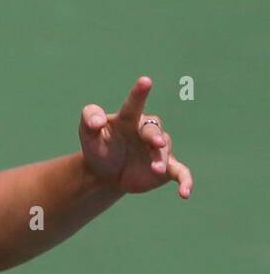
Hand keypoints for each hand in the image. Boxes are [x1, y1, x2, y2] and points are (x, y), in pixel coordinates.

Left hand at [79, 77, 192, 197]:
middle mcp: (146, 131)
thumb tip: (97, 121)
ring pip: (164, 152)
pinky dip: (185, 181)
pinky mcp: (165, 169)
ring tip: (155, 169)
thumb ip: (89, 120)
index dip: (139, 93)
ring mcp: (158, 150)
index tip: (145, 81)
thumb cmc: (99, 146)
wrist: (105, 173)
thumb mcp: (87, 134)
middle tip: (156, 144)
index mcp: (128, 119)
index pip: (133, 105)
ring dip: (160, 160)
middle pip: (153, 130)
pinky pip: (180, 172)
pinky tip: (185, 193)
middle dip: (155, 137)